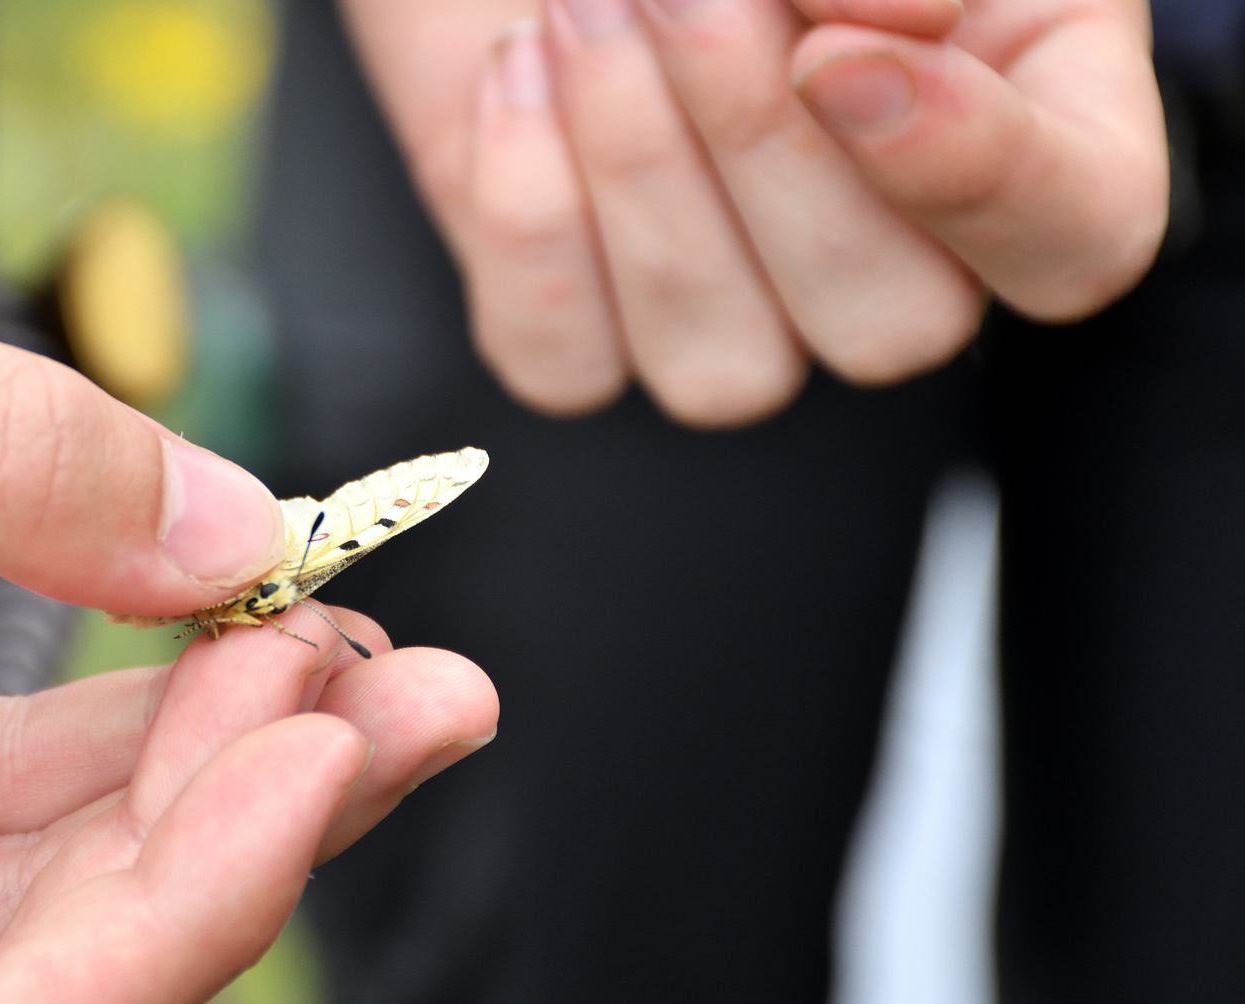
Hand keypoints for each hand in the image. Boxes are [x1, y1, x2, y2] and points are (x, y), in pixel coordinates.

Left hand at [343, 0, 1166, 423]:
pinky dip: (527, 212)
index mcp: (1029, 123)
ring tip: (588, 3)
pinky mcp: (584, 336)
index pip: (1076, 240)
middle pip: (889, 328)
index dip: (970, 177)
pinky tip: (521, 72)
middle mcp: (896, 256)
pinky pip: (563, 366)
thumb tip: (879, 30)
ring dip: (638, 167)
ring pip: (726, 372)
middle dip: (755, 138)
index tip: (833, 53)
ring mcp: (741, 319)